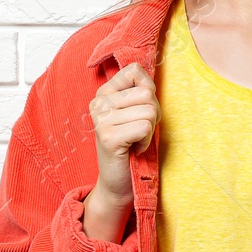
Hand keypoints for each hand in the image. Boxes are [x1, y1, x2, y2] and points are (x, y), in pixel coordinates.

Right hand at [89, 61, 159, 202]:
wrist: (120, 181)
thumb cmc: (133, 144)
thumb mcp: (136, 111)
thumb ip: (141, 90)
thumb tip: (152, 73)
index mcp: (103, 93)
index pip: (135, 71)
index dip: (148, 91)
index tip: (138, 111)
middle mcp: (98, 103)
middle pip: (147, 93)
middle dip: (153, 114)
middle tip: (139, 131)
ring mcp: (101, 120)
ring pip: (149, 111)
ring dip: (150, 130)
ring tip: (136, 140)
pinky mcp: (108, 137)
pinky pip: (145, 127)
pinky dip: (146, 141)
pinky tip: (134, 148)